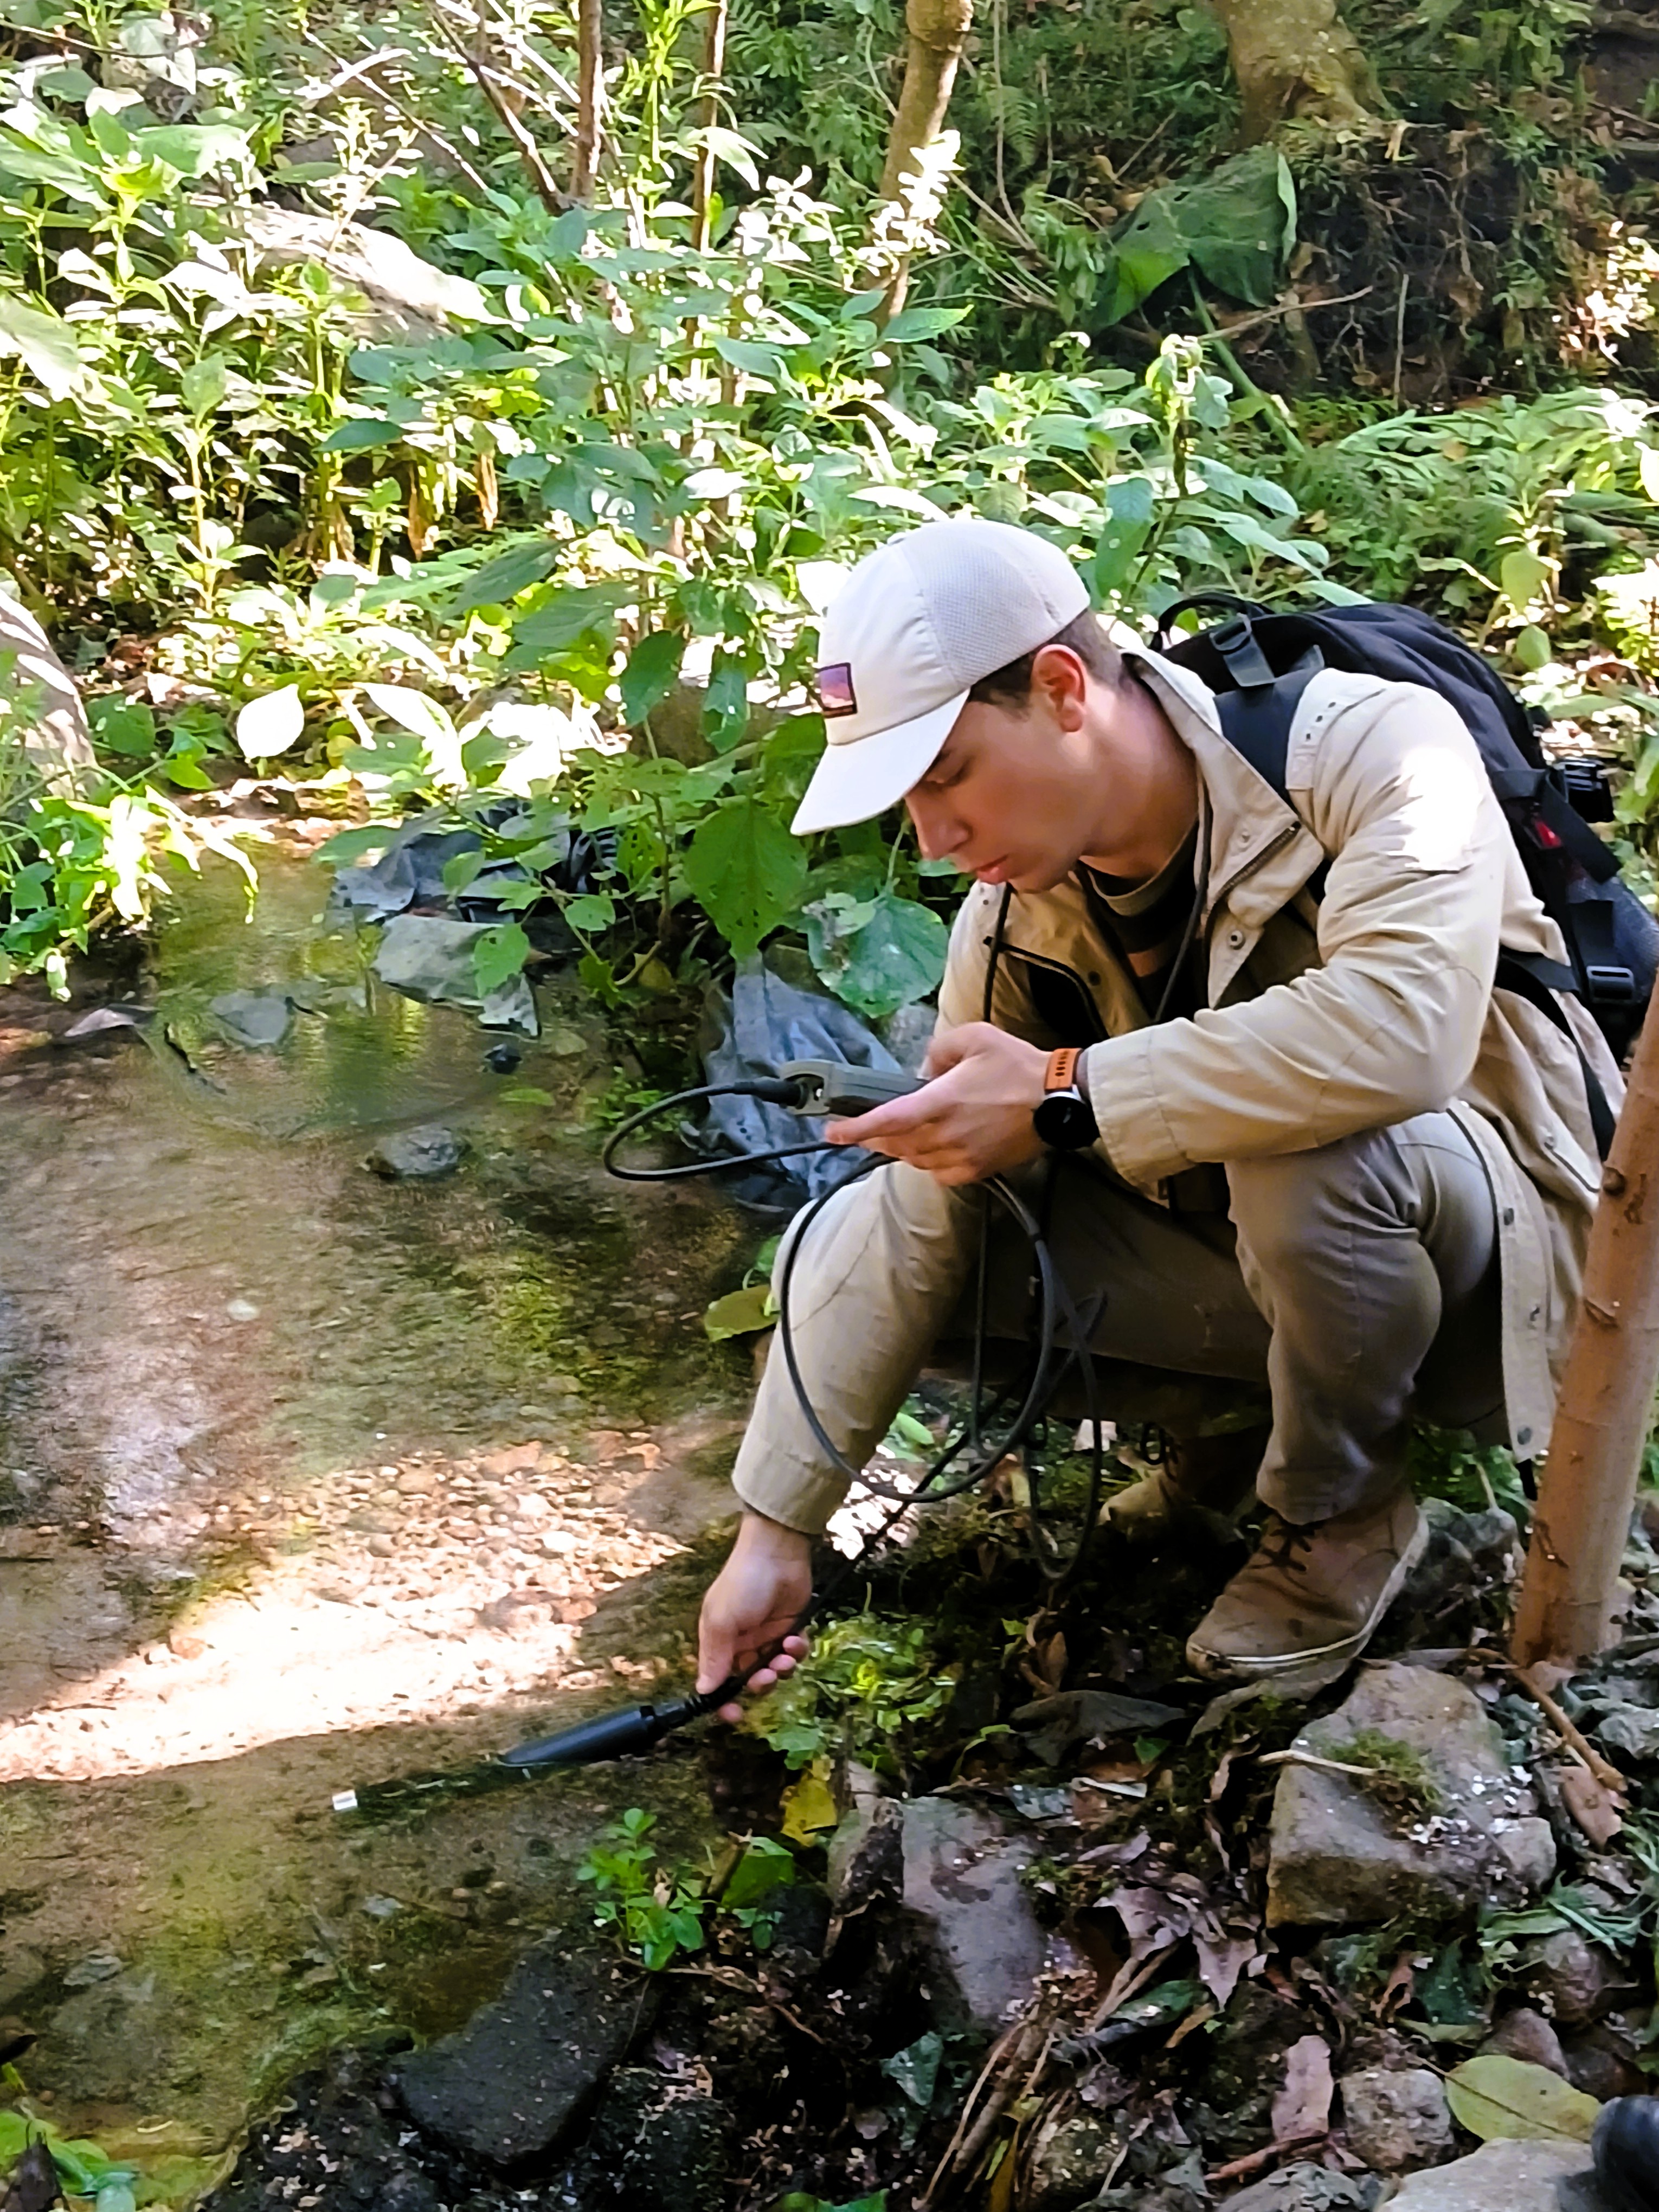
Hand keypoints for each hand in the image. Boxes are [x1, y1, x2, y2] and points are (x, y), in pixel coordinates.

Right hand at [697, 1510, 813, 1721]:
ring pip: (775, 1670)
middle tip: (767, 1675)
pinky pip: (795, 1653)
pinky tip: (795, 1638)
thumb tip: (703, 1692)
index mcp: (718, 1641)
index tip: (734, 1715)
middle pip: (750, 1680)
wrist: (777, 1551)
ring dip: (781, 1669)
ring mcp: (767, 1635)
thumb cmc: (742, 1583)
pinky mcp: (791, 1627)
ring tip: (785, 1654)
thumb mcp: (721, 1621)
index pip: (718, 1680)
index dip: (725, 1701)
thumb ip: (715, 1657)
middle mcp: (742, 1642)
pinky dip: (797, 1651)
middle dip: (760, 1683)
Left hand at [824, 1021, 1052, 1185]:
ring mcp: (961, 1156)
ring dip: (899, 1149)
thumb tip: (922, 1070)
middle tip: (860, 1130)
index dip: (855, 1129)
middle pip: (894, 1144)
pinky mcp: (977, 1170)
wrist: (1059, 1100)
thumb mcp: (974, 1037)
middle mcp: (945, 1135)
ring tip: (893, 1136)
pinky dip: (926, 1161)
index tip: (832, 1133)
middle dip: (872, 1138)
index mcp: (940, 1103)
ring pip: (914, 1159)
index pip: (887, 1121)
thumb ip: (938, 1050)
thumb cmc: (1017, 1066)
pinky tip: (929, 1148)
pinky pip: (938, 1172)